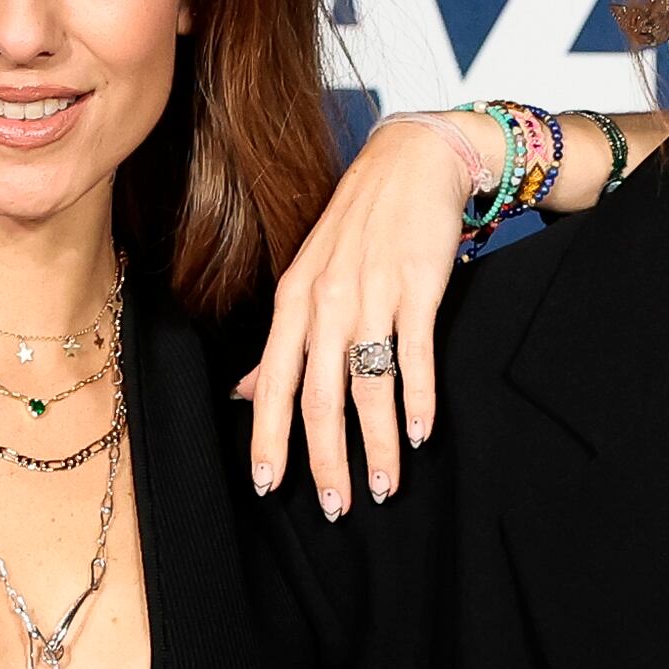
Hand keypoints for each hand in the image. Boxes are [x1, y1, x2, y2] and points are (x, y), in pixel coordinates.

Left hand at [244, 112, 487, 519]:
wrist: (413, 161)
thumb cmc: (362, 224)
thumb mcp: (310, 277)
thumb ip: (283, 339)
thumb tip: (247, 392)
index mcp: (295, 301)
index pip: (274, 383)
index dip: (270, 439)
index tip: (269, 488)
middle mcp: (326, 300)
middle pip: (318, 395)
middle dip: (324, 459)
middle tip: (336, 507)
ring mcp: (372, 293)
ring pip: (368, 385)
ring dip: (377, 444)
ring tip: (384, 486)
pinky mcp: (417, 285)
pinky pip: (415, 354)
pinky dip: (419, 399)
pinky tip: (421, 434)